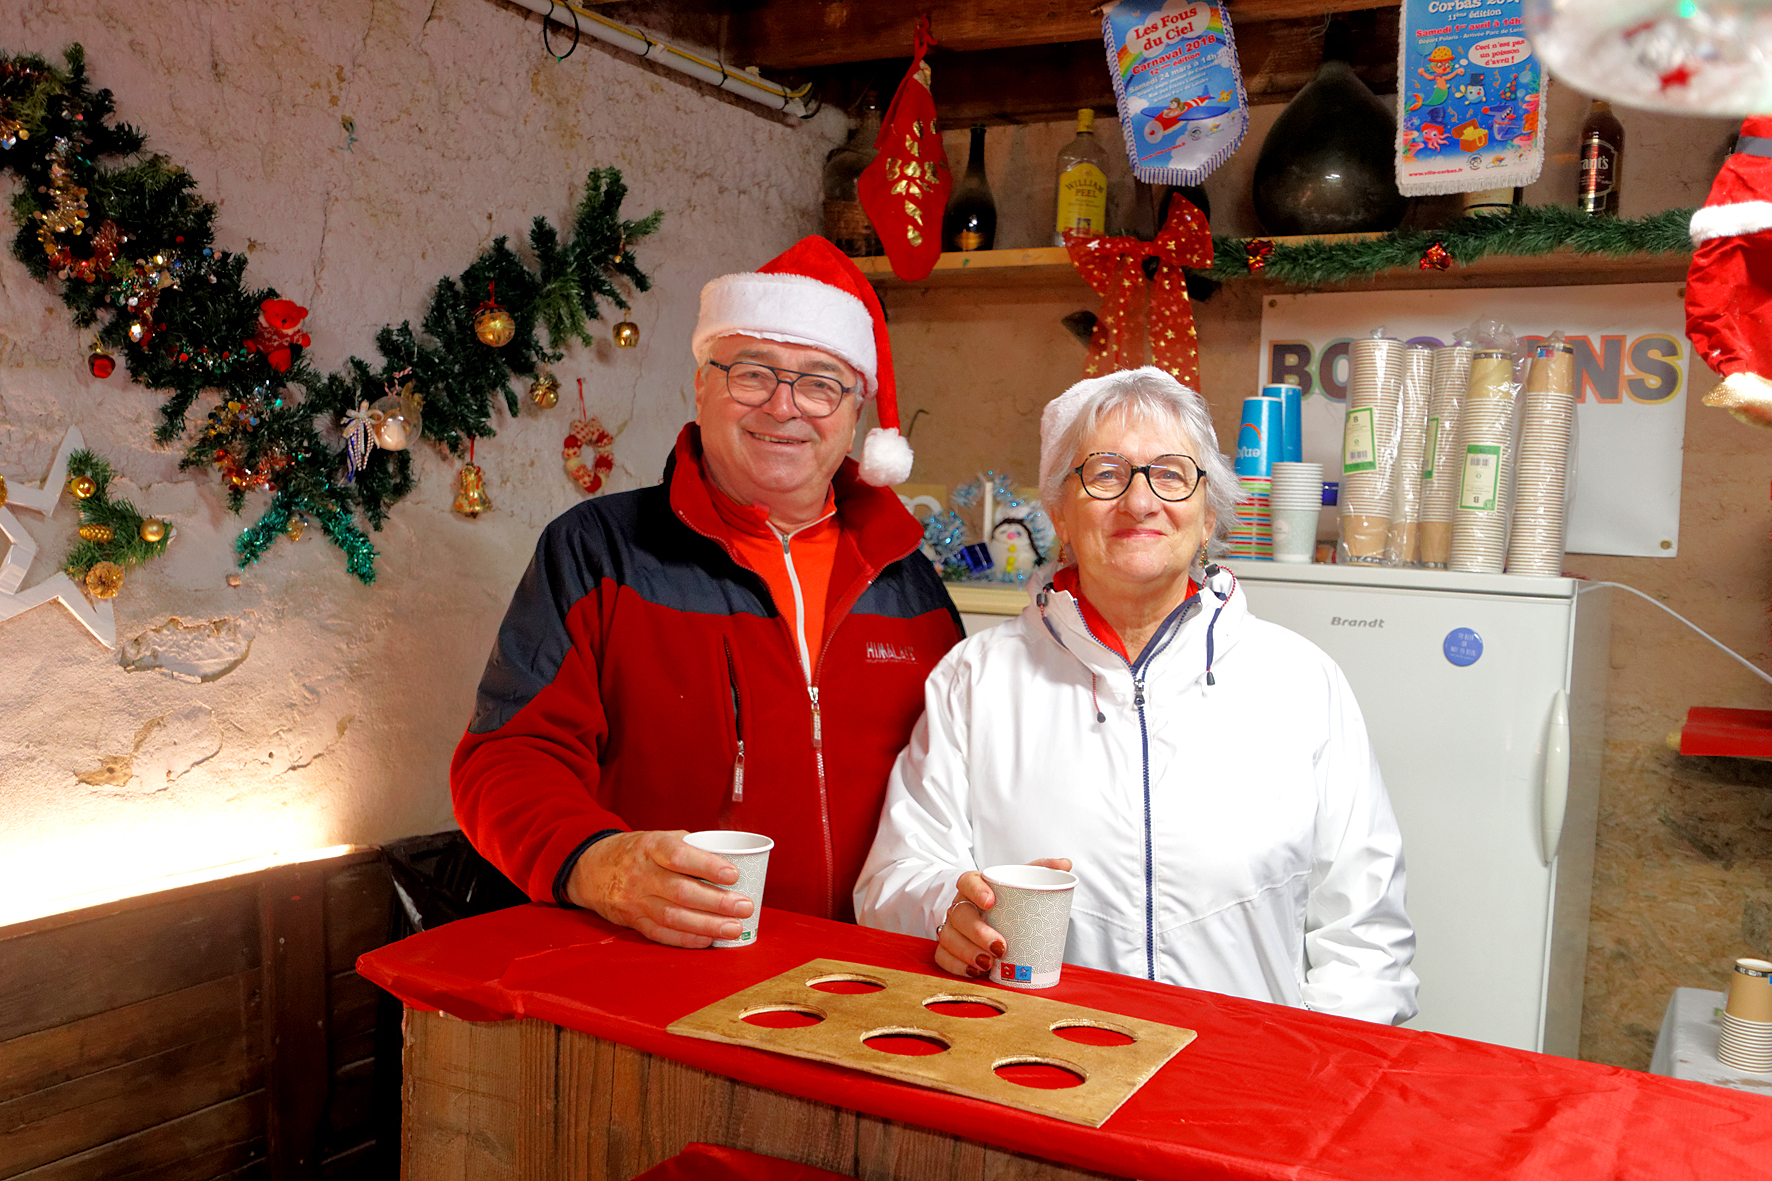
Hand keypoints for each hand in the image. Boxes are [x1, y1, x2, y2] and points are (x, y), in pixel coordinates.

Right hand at [564, 829, 753, 947]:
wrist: (591, 868)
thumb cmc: (636, 852)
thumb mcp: (658, 838)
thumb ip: (689, 848)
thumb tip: (730, 859)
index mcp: (651, 847)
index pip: (679, 856)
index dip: (707, 866)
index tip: (733, 874)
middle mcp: (641, 874)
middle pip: (681, 891)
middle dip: (716, 902)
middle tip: (744, 907)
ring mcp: (635, 900)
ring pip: (673, 916)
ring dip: (707, 924)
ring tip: (734, 928)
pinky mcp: (633, 921)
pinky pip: (661, 933)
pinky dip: (686, 939)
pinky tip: (708, 940)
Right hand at [933, 858, 1071, 979]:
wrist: (981, 911)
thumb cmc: (1003, 898)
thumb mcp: (1019, 880)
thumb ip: (1041, 870)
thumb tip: (1065, 864)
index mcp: (974, 886)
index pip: (967, 881)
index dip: (976, 890)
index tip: (991, 901)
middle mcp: (959, 905)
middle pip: (959, 916)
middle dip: (978, 933)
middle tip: (1001, 947)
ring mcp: (951, 927)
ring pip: (949, 938)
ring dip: (967, 953)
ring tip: (988, 965)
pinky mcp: (947, 947)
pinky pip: (943, 957)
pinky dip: (956, 966)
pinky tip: (974, 972)